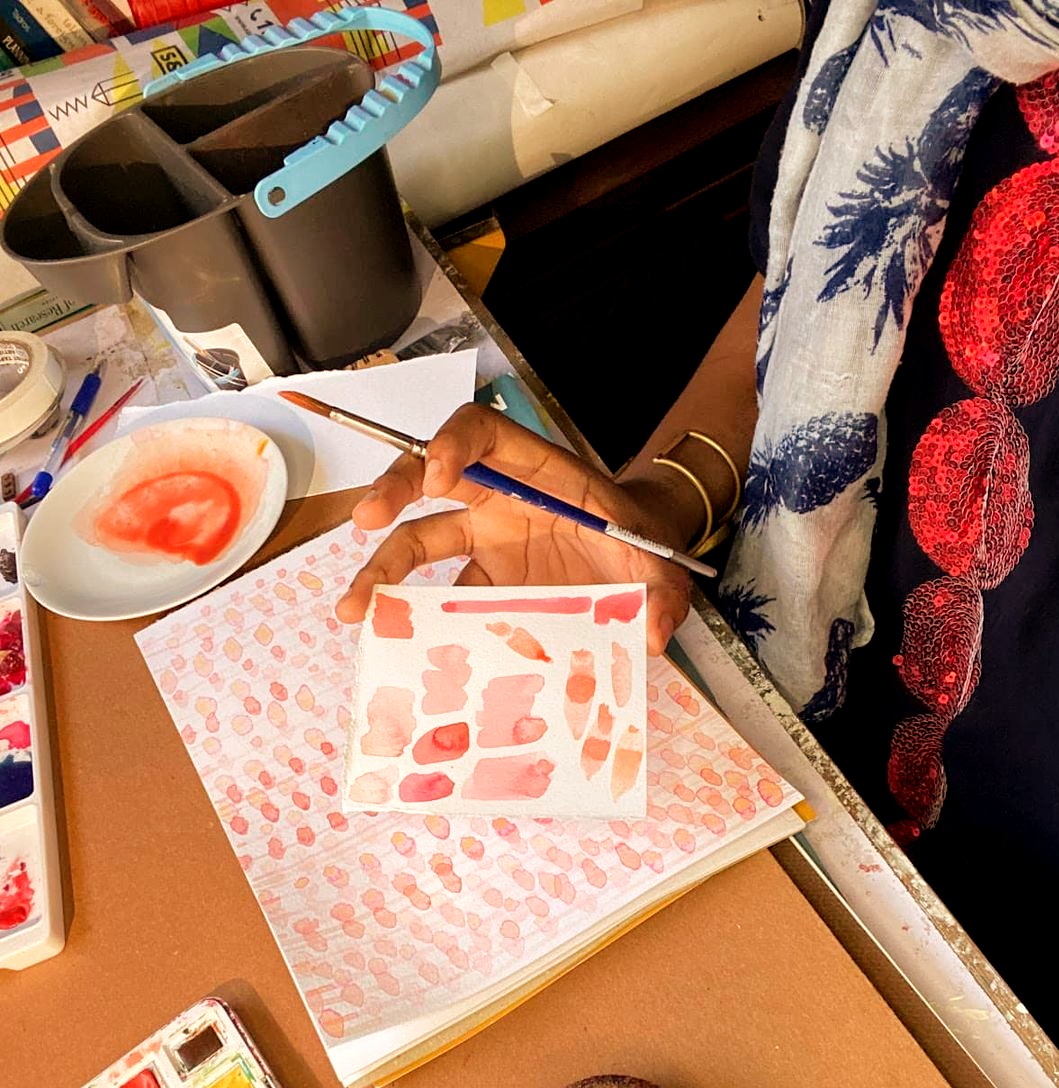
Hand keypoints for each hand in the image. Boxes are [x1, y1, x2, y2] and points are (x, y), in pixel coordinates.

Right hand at [336, 405, 692, 655]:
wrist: (639, 565)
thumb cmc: (641, 546)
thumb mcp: (661, 564)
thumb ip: (663, 592)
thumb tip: (656, 633)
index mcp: (537, 472)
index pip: (482, 432)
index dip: (454, 443)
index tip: (437, 475)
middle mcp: (499, 498)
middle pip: (429, 477)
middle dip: (393, 491)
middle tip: (367, 520)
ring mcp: (484, 540)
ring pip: (418, 539)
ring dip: (381, 567)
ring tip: (355, 605)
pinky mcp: (482, 581)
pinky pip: (439, 595)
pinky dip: (415, 618)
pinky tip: (392, 641)